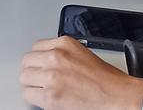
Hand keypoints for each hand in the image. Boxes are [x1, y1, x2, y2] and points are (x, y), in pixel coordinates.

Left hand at [21, 37, 142, 109]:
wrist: (119, 97)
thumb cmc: (108, 80)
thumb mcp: (83, 54)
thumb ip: (63, 54)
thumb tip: (47, 62)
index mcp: (64, 43)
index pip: (36, 47)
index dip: (38, 59)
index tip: (40, 66)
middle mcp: (56, 57)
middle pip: (27, 61)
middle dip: (32, 71)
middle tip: (38, 79)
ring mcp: (51, 76)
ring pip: (24, 77)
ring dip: (31, 84)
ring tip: (40, 90)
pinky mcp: (50, 96)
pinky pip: (28, 95)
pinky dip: (33, 98)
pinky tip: (43, 99)